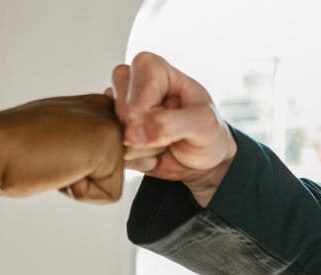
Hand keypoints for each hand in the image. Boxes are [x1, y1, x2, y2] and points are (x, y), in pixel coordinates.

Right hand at [0, 94, 123, 202]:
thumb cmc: (12, 147)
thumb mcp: (54, 138)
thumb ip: (82, 143)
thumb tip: (102, 163)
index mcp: (92, 105)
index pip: (107, 156)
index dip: (80, 169)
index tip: (51, 150)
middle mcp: (105, 110)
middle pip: (112, 170)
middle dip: (83, 176)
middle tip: (51, 155)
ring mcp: (110, 124)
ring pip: (113, 181)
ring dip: (82, 185)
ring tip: (54, 159)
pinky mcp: (111, 145)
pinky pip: (111, 194)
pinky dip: (82, 194)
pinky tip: (59, 169)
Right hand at [111, 52, 236, 205]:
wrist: (204, 160)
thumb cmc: (207, 132)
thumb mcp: (203, 124)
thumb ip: (171, 124)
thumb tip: (133, 132)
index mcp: (152, 68)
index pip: (136, 97)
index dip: (154, 115)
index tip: (176, 116)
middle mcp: (130, 83)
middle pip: (121, 115)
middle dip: (147, 134)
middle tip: (170, 131)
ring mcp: (118, 108)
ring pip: (114, 136)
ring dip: (142, 149)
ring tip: (162, 140)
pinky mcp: (113, 131)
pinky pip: (114, 153)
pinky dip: (135, 161)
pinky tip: (151, 152)